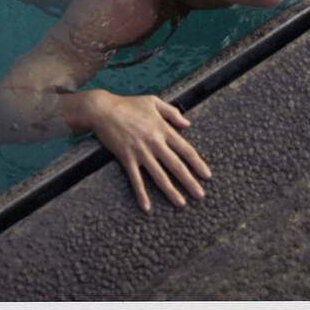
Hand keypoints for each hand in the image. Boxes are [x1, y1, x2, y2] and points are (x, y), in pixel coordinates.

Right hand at [84, 90, 211, 212]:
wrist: (102, 109)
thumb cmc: (128, 104)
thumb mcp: (153, 101)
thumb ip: (172, 112)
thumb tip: (188, 124)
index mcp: (163, 129)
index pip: (186, 150)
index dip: (198, 163)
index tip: (207, 175)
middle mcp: (155, 142)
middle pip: (176, 166)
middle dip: (190, 182)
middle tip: (200, 195)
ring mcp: (141, 152)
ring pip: (159, 176)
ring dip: (171, 191)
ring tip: (181, 203)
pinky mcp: (127, 158)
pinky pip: (136, 180)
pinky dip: (141, 194)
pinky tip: (146, 207)